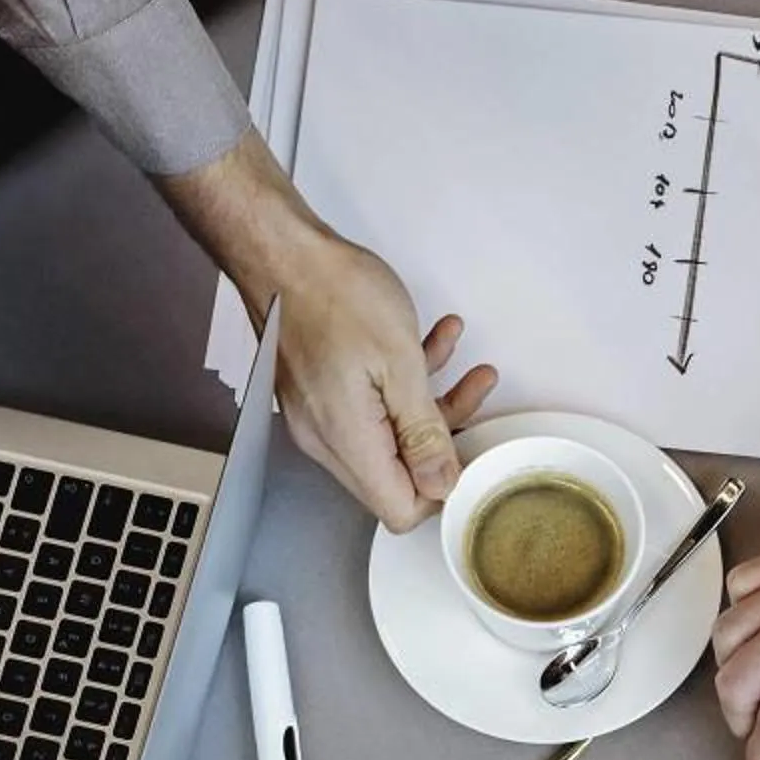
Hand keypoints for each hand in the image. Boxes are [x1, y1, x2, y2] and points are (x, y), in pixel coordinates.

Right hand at [160, 131, 496, 527]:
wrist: (281, 250)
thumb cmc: (332, 292)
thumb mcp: (399, 362)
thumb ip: (424, 432)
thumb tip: (442, 485)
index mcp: (347, 440)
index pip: (399, 510)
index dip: (441, 491)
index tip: (470, 454)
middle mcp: (326, 440)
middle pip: (398, 474)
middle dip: (446, 439)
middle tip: (477, 397)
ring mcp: (320, 417)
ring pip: (391, 435)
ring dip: (434, 403)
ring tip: (470, 367)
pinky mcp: (320, 393)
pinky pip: (372, 405)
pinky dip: (406, 382)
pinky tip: (434, 342)